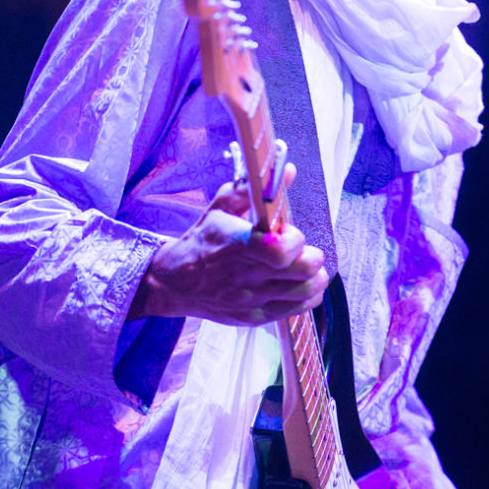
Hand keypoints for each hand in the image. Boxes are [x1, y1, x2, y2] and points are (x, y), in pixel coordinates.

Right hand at [127, 172, 327, 324]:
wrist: (173, 282)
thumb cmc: (202, 240)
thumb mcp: (220, 208)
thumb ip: (253, 190)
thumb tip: (288, 169)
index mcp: (236, 245)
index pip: (280, 251)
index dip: (295, 240)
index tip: (289, 232)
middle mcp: (244, 276)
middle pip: (302, 271)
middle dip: (313, 257)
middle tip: (305, 250)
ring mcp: (250, 300)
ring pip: (305, 293)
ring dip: (315, 277)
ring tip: (307, 266)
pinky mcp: (252, 318)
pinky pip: (295, 311)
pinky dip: (307, 296)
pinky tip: (300, 284)